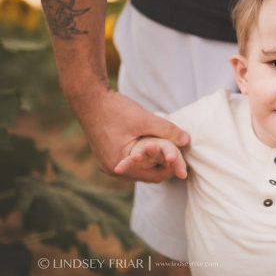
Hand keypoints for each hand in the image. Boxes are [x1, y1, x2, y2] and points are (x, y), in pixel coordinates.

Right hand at [69, 89, 189, 181]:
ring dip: (152, 161)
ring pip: (139, 168)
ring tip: (167, 150)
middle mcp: (112, 170)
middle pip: (147, 174)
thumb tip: (187, 140)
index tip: (183, 159)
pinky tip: (151, 147)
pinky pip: (130, 162)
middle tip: (177, 155)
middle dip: (162, 165)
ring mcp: (107, 164)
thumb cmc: (115, 109)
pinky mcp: (106, 156)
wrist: (89, 99)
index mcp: (120, 165)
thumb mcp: (145, 119)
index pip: (155, 177)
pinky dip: (141, 157)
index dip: (171, 168)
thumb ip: (167, 130)